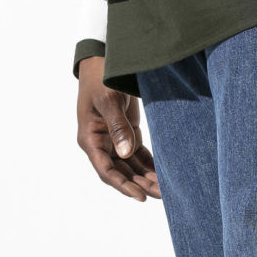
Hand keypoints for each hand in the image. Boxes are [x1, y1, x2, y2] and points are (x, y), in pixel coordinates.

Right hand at [76, 56, 159, 201]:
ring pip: (130, 167)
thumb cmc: (100, 77)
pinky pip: (138, 156)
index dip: (123, 186)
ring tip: (166, 189)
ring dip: (146, 178)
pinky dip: (149, 165)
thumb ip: (118, 127)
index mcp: (90, 139)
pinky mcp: (126, 134)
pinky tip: (163, 174)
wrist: (103, 60)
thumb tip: (125, 154)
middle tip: (161, 195)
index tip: (141, 196)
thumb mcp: (108, 100)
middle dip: (140, 185)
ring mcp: (113, 140)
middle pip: (121, 173)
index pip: (106, 171)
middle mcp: (101, 144)